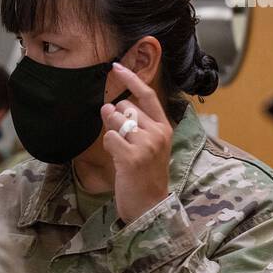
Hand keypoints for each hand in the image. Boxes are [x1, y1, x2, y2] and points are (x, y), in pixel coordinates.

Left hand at [101, 62, 172, 223]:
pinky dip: (107, 146)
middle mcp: (158, 132)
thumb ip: (135, 125)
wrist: (149, 205)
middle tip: (121, 139)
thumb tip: (110, 105)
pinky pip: (109, 137)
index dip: (131, 78)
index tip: (116, 67)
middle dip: (115, 117)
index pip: (147, 95)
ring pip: (115, 120)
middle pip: (124, 107)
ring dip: (111, 133)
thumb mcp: (148, 146)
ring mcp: (146, 144)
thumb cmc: (145, 175)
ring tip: (121, 151)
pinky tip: (117, 159)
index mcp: (164, 127)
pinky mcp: (132, 156)